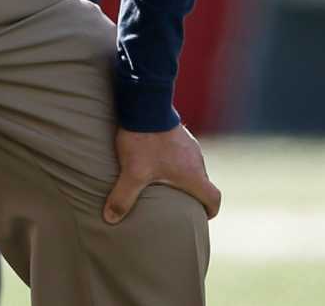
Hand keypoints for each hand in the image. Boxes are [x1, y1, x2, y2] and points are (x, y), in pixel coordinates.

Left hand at [104, 124, 220, 224]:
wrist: (146, 105)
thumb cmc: (144, 142)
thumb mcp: (132, 173)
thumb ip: (122, 198)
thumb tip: (110, 220)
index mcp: (193, 174)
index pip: (213, 197)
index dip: (210, 211)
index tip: (203, 218)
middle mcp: (197, 160)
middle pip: (203, 183)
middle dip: (194, 197)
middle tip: (179, 207)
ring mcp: (190, 145)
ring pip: (193, 168)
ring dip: (184, 178)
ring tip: (165, 186)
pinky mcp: (181, 135)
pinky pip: (184, 155)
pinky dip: (176, 164)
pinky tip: (157, 163)